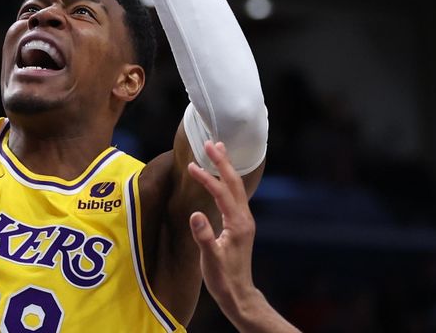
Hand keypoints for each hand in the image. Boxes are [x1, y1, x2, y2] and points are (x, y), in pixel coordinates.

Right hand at [187, 141, 258, 317]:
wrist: (239, 294)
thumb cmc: (223, 278)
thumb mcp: (211, 259)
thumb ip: (204, 237)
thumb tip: (195, 214)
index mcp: (237, 223)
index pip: (222, 193)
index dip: (207, 178)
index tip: (192, 166)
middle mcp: (244, 218)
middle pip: (235, 183)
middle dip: (223, 162)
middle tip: (211, 142)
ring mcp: (243, 221)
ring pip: (237, 187)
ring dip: (227, 168)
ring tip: (218, 150)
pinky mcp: (239, 224)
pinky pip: (234, 195)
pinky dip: (227, 180)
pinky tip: (222, 178)